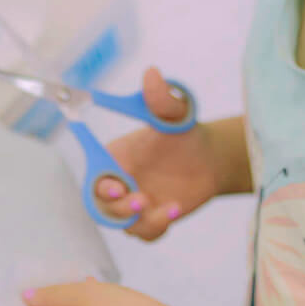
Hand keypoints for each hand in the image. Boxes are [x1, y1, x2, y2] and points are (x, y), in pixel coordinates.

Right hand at [96, 67, 221, 239]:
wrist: (210, 158)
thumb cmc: (184, 134)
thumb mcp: (176, 115)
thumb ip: (161, 99)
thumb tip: (152, 74)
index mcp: (116, 157)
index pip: (94, 174)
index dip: (97, 183)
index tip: (116, 183)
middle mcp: (121, 182)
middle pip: (103, 206)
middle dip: (118, 208)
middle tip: (141, 199)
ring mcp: (135, 203)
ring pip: (124, 224)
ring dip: (141, 220)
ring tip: (167, 207)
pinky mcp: (152, 218)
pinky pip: (145, 232)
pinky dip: (157, 226)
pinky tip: (174, 209)